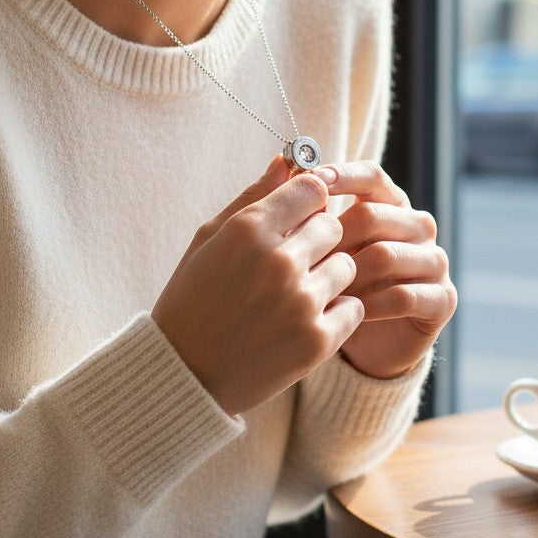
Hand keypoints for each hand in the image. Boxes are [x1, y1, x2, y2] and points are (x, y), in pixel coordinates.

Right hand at [151, 155, 363, 415]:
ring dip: (329, 277)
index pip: (313, 189)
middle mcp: (279, 262)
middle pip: (333, 226)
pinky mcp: (317, 341)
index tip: (300, 217)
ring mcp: (301, 303)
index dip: (310, 202)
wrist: (183, 377)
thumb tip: (287, 160)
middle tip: (292, 263)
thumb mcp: (209, 240)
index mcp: (249, 230)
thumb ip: (253, 196)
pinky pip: (354, 307)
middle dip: (318, 240)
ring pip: (347, 266)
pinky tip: (304, 321)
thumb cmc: (192, 300)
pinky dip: (336, 313)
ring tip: (295, 295)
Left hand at [320, 160, 455, 379]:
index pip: (372, 176)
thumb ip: (302, 209)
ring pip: (387, 255)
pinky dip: (370, 306)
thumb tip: (280, 163)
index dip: (343, 175)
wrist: (363, 347)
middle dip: (333, 237)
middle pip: (374, 215)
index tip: (311, 181)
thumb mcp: (316, 248)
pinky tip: (346, 314)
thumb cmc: (334, 287)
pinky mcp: (443, 299)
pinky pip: (404, 295)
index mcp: (390, 204)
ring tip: (319, 291)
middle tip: (300, 259)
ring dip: (348, 275)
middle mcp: (418, 226)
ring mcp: (435, 261)